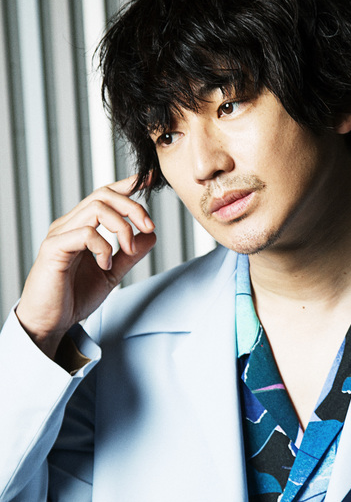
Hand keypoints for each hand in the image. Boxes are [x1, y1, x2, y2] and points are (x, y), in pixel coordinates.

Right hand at [15, 176, 156, 359]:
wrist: (50, 322)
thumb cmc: (73, 297)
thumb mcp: (111, 273)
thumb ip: (130, 255)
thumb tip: (150, 235)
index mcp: (81, 227)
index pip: (104, 196)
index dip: (127, 185)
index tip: (149, 179)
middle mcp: (69, 225)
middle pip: (104, 195)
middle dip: (133, 207)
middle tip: (149, 227)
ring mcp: (60, 235)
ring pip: (97, 208)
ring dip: (122, 227)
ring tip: (127, 251)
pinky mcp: (54, 249)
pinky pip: (85, 233)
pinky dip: (103, 247)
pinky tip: (105, 265)